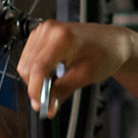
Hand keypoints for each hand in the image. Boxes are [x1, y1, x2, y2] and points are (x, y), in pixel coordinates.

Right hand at [17, 21, 135, 116]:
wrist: (112, 41)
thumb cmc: (104, 54)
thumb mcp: (84, 76)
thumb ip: (62, 91)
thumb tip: (46, 107)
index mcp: (61, 37)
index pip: (38, 68)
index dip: (36, 90)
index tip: (41, 106)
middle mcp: (48, 30)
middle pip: (27, 67)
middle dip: (35, 87)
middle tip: (50, 101)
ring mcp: (43, 30)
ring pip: (25, 64)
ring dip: (35, 79)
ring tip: (55, 84)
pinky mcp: (40, 34)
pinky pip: (28, 58)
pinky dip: (36, 71)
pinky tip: (52, 74)